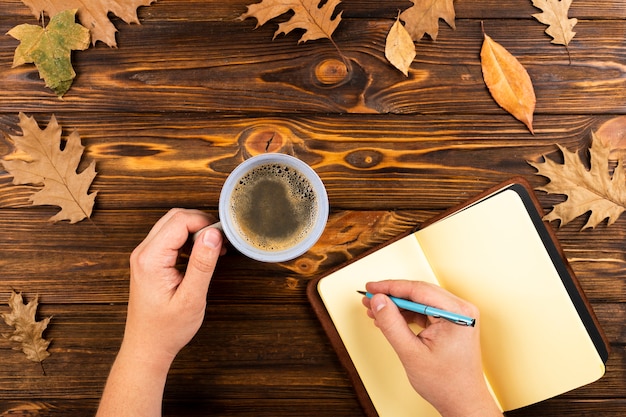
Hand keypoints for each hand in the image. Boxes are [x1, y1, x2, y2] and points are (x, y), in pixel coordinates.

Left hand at [97, 208, 223, 416]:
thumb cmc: (167, 329)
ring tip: (213, 249)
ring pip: (172, 225)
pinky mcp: (148, 261)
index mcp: (151, 259)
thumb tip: (213, 234)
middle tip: (220, 242)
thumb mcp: (191, 298)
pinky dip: (187, 239)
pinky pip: (169, 237)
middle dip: (201, 223)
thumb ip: (202, 264)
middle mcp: (143, 252)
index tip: (222, 238)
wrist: (147, 347)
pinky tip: (200, 255)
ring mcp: (144, 256)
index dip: (205, 223)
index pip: (180, 221)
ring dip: (195, 230)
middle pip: (174, 217)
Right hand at [362, 280, 501, 416]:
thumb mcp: (411, 352)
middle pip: (419, 293)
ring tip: (375, 310)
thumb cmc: (446, 383)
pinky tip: (389, 319)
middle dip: (391, 296)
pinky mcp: (451, 323)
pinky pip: (425, 312)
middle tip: (369, 298)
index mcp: (457, 312)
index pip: (418, 290)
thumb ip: (392, 324)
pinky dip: (406, 315)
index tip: (371, 288)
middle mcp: (460, 309)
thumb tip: (378, 301)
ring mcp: (457, 316)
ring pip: (420, 302)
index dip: (390, 287)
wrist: (462, 403)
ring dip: (397, 306)